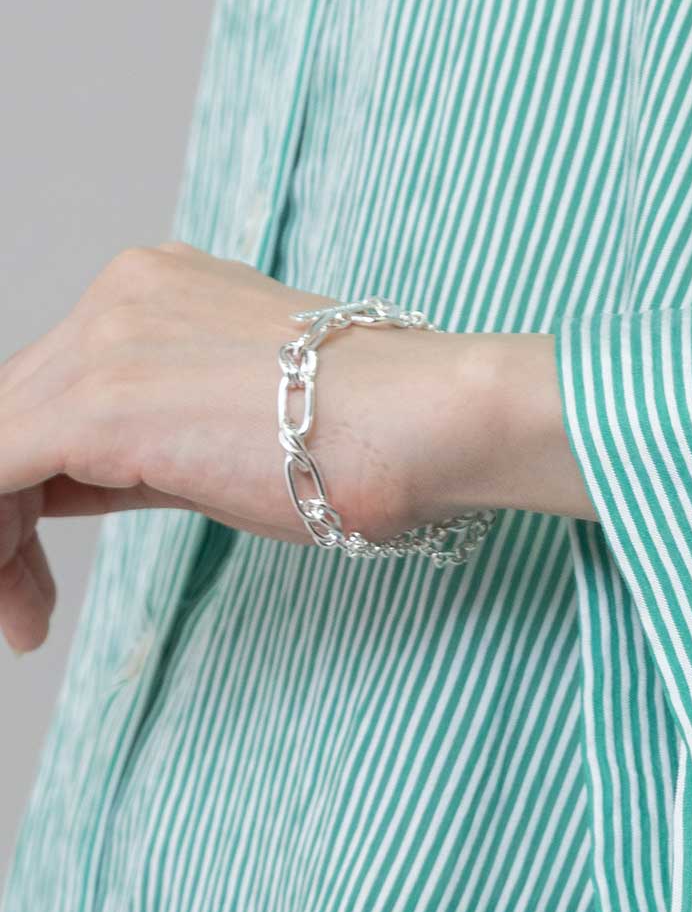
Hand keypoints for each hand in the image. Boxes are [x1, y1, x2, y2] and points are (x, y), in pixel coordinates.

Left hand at [0, 242, 593, 652]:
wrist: (429, 418)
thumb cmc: (375, 439)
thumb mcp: (240, 432)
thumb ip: (152, 446)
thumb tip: (92, 484)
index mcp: (158, 291)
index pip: (56, 392)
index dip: (34, 487)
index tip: (41, 563)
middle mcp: (120, 296)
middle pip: (14, 414)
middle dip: (9, 516)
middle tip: (25, 609)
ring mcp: (105, 339)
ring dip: (1, 538)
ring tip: (24, 620)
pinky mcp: (96, 401)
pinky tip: (21, 605)